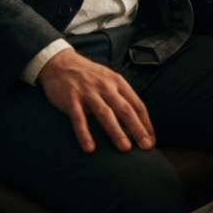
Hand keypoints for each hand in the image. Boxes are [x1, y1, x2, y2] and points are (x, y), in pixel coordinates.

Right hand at [38, 48, 154, 153]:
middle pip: (124, 109)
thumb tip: (135, 124)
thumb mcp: (108, 80)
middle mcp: (105, 86)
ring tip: (125, 148)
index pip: (136, 104)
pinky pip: (79, 119)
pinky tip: (90, 148)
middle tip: (146, 147)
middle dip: (137, 128)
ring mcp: (88, 92)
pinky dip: (84, 134)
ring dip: (116, 131)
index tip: (151, 140)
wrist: (60, 63)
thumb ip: (120, 97)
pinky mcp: (71, 99)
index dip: (145, 123)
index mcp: (117, 81)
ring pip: (105, 113)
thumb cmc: (89, 76)